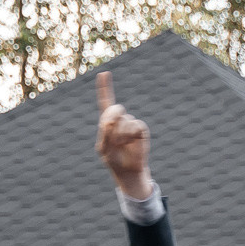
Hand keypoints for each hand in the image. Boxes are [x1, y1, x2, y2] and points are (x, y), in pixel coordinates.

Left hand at [95, 71, 151, 199]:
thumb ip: (104, 133)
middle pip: (114, 109)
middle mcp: (120, 120)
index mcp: (107, 123)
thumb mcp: (103, 148)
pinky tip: (131, 143)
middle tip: (110, 130)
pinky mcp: (141, 130)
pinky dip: (130, 135)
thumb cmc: (114, 161)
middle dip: (111, 118)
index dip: (104, 88)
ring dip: (120, 135)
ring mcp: (131, 124)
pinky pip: (135, 126)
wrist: (129, 172)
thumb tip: (112, 121)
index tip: (103, 73)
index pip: (105, 102)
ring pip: (124, 120)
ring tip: (122, 145)